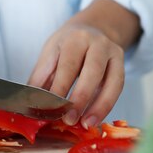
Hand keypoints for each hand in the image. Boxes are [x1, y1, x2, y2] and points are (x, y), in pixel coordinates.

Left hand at [28, 0, 140, 127]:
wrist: (93, 28)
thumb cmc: (67, 46)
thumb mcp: (50, 54)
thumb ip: (41, 79)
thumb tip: (30, 105)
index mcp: (74, 38)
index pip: (68, 65)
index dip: (60, 88)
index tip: (50, 109)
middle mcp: (97, 43)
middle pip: (92, 71)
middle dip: (80, 98)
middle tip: (68, 119)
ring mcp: (113, 53)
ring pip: (112, 81)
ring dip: (99, 105)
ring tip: (86, 124)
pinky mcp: (122, 64)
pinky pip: (118, 87)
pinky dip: (107, 105)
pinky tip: (96, 119)